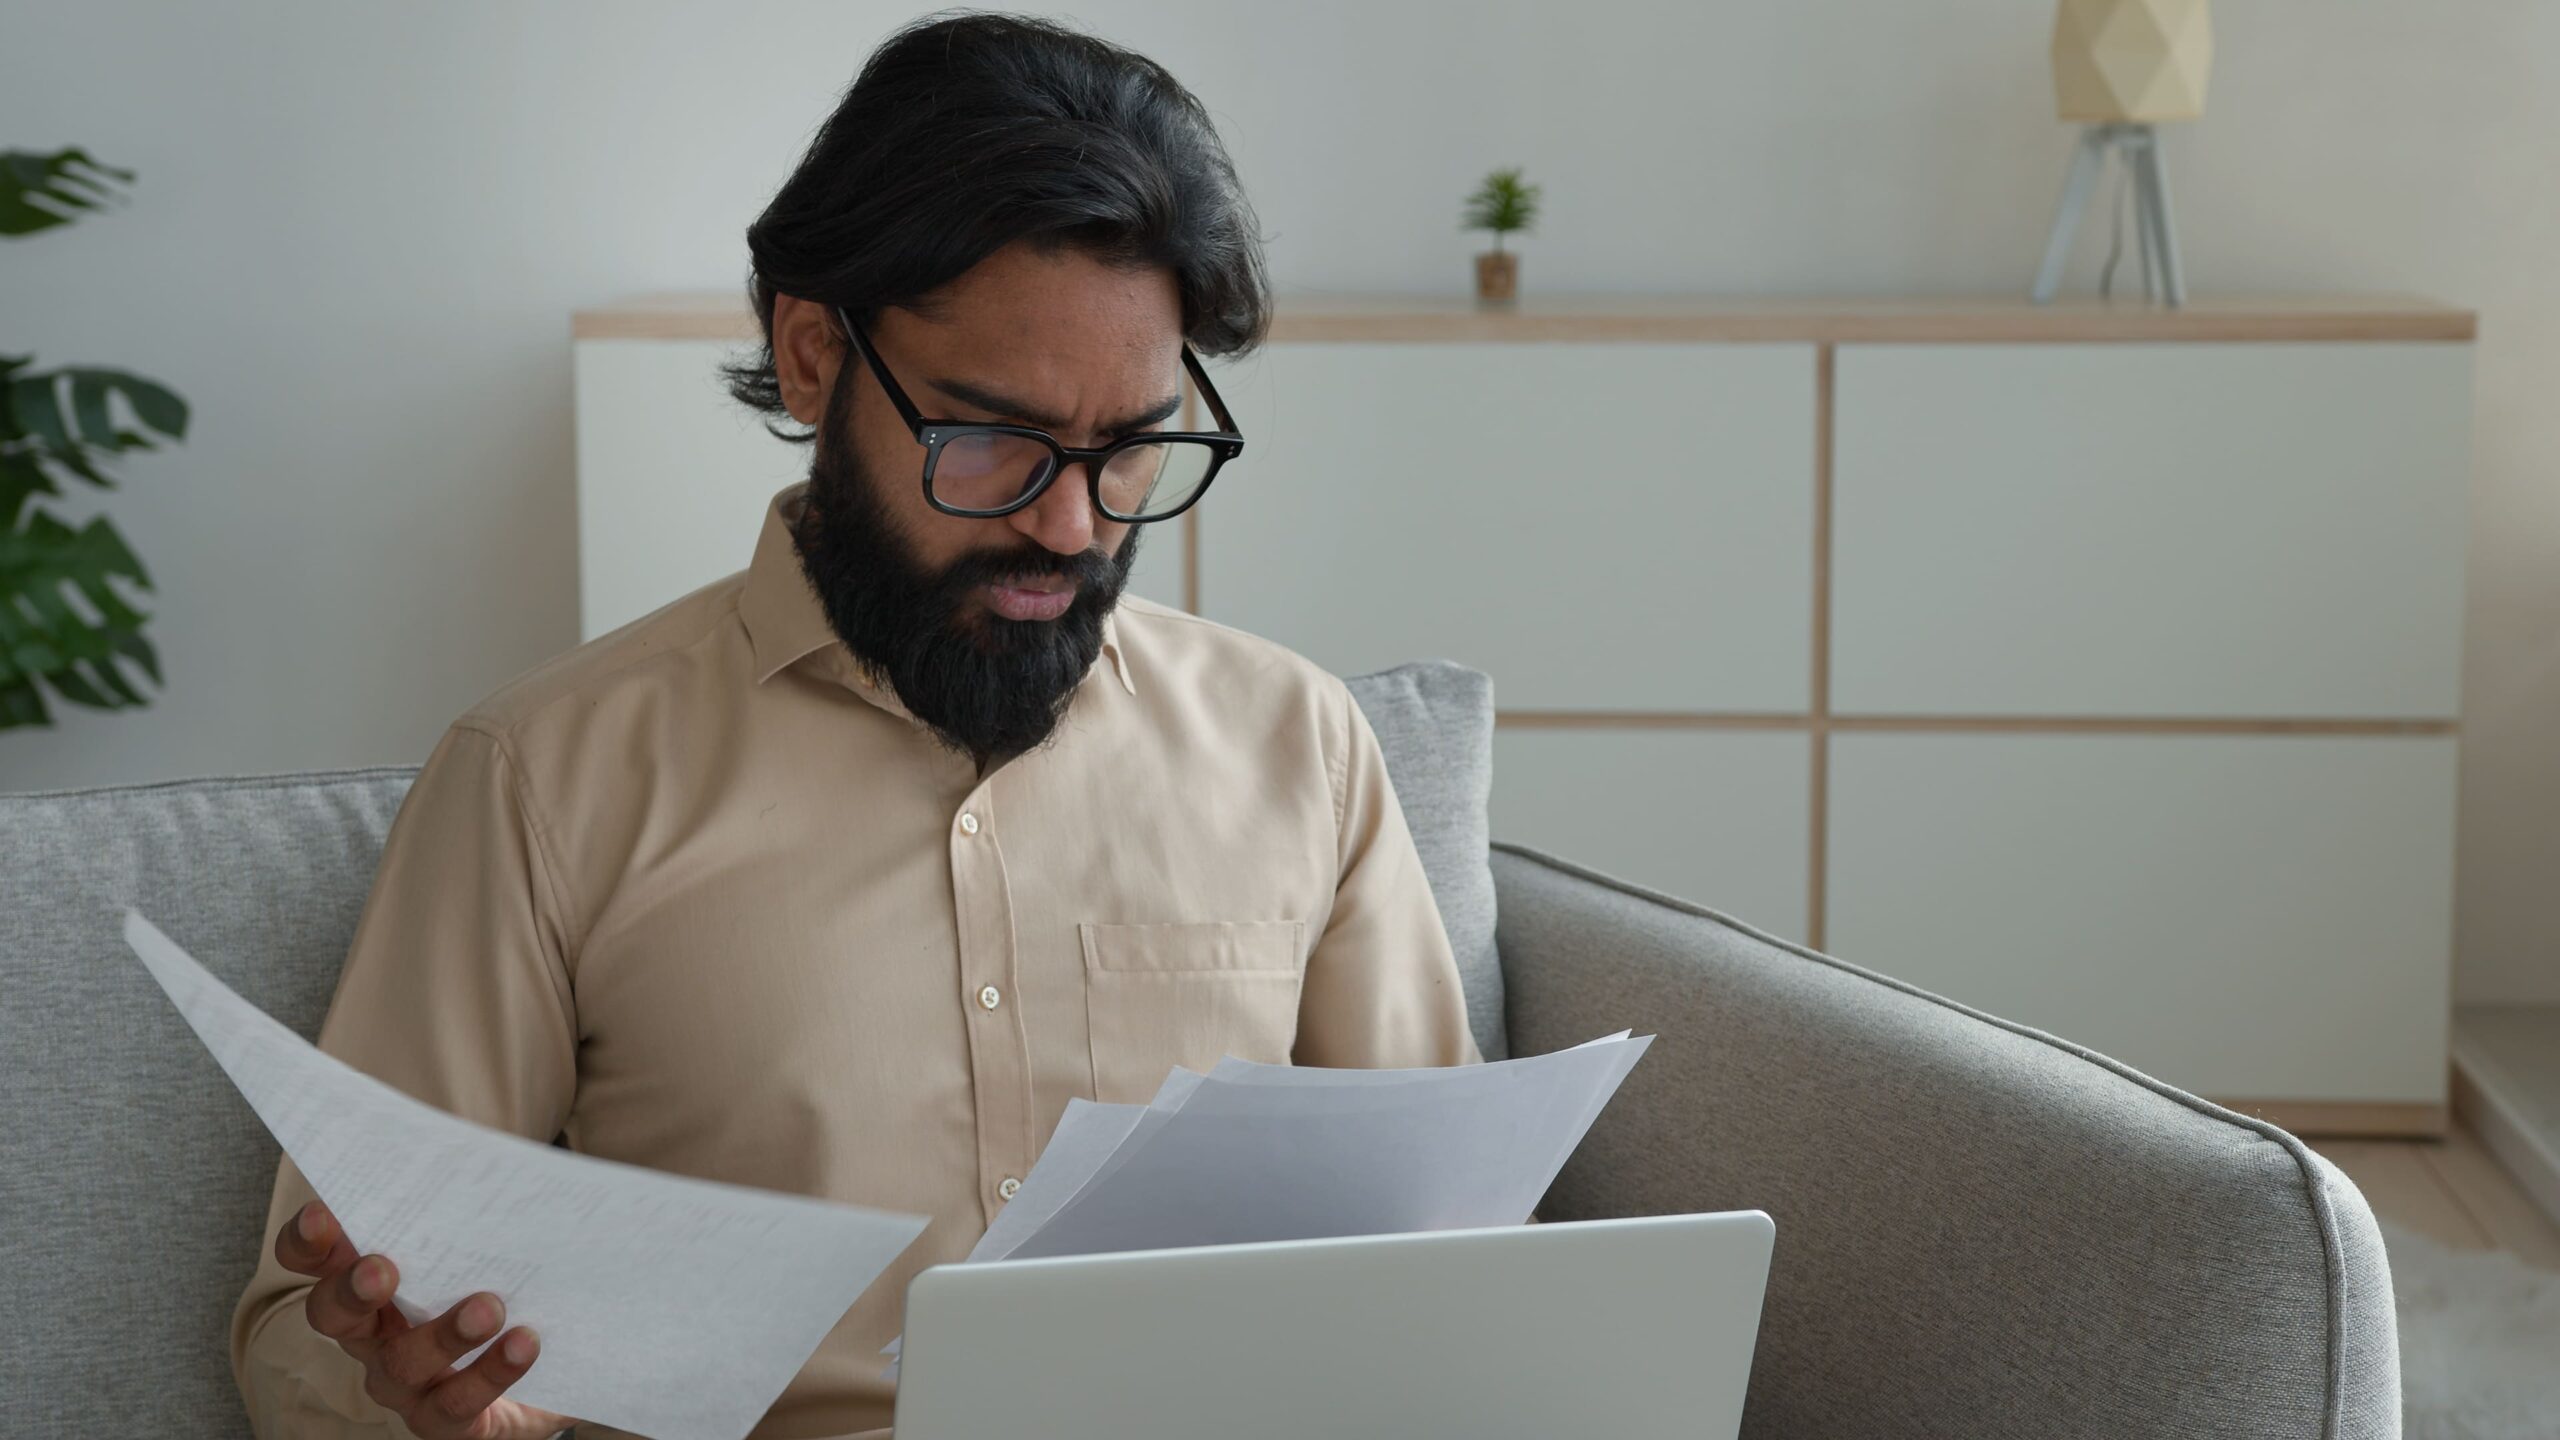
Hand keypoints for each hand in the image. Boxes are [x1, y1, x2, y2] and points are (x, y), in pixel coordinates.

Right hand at [274, 1200, 575, 1439]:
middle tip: (381, 1268)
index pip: (318, 1261)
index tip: (321, 1214)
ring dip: (442, 1334)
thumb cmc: (508, 1286)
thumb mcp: (493, 1244)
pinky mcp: (447, 1421)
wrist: (554, 1363)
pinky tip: (523, 1343)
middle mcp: (374, 1336)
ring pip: (401, 1365)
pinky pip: (456, 1406)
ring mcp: (406, 1385)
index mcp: (371, 1284)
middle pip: (334, 1315)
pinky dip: (490, 1373)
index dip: (309, 1242)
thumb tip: (496, 1161)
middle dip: (351, 1290)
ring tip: (488, 1306)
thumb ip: (478, 1211)